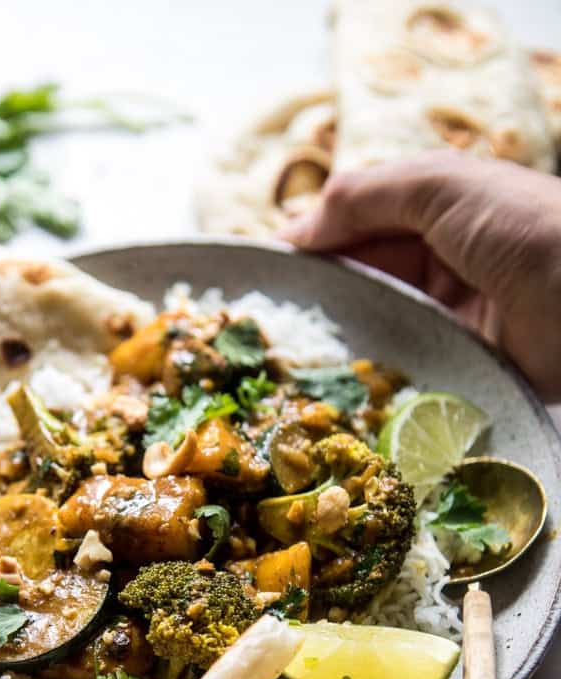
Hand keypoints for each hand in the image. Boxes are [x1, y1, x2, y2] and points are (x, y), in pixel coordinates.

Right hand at [285, 151, 560, 399]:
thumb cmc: (524, 223)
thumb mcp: (438, 185)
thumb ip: (363, 196)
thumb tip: (293, 230)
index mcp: (432, 211)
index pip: (353, 226)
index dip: (307, 246)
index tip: (259, 274)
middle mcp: (435, 265)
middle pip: (358, 282)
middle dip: (317, 299)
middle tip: (266, 326)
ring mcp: (445, 319)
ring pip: (374, 329)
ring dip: (339, 342)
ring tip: (288, 361)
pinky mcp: (458, 367)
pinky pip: (403, 371)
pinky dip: (373, 378)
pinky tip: (336, 387)